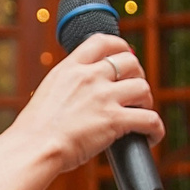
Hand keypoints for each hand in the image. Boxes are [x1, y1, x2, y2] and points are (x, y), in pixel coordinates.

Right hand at [9, 34, 159, 172]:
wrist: (33, 148)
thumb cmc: (35, 130)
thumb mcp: (48, 93)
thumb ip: (68, 85)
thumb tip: (81, 92)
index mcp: (70, 68)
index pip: (102, 41)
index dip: (120, 46)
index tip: (126, 54)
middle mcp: (89, 77)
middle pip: (130, 61)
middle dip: (138, 74)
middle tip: (135, 90)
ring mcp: (103, 97)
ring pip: (143, 88)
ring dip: (147, 100)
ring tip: (142, 112)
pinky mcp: (114, 120)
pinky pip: (150, 119)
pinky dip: (156, 129)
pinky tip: (152, 136)